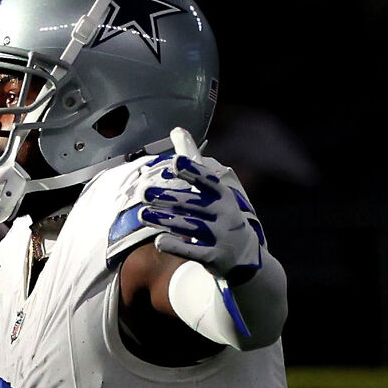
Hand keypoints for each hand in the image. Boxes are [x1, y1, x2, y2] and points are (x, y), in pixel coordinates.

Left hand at [138, 126, 268, 283]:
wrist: (244, 257)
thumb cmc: (220, 215)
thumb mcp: (213, 190)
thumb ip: (193, 162)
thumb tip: (177, 129)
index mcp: (223, 196)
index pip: (208, 181)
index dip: (192, 172)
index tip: (174, 164)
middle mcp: (224, 215)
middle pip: (193, 205)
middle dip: (168, 198)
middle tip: (144, 192)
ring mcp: (221, 237)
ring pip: (189, 227)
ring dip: (165, 220)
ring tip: (143, 214)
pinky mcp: (215, 258)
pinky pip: (193, 252)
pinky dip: (176, 247)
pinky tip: (159, 241)